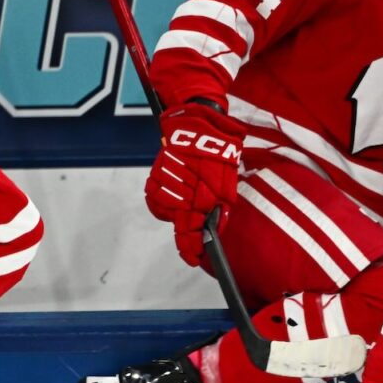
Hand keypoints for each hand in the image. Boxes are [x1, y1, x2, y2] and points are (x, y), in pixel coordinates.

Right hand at [145, 102, 244, 265]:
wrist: (199, 124)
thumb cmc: (218, 152)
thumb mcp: (227, 184)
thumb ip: (220, 208)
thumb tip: (215, 227)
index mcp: (198, 199)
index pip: (190, 234)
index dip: (190, 249)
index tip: (193, 259)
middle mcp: (178, 195)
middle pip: (177, 223)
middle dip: (186, 222)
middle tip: (196, 210)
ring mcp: (165, 185)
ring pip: (164, 209)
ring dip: (175, 205)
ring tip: (188, 189)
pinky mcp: (155, 174)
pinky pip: (156, 195)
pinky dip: (165, 193)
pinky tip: (176, 182)